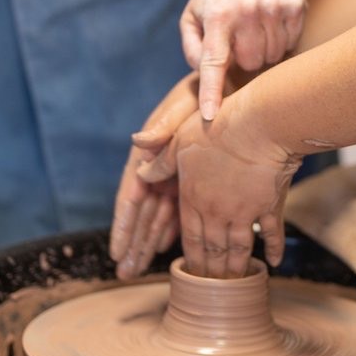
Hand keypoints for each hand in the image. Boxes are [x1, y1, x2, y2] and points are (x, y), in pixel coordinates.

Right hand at [109, 76, 200, 280]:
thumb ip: (163, 127)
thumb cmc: (208, 91)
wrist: (239, 82)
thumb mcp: (185, 105)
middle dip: (133, 243)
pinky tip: (168, 249)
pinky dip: (173, 230)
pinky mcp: (195, 176)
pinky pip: (181, 210)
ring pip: (161, 216)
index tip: (116, 252)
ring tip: (140, 269)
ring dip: (149, 242)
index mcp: (150, 152)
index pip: (132, 196)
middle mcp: (159, 167)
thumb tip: (137, 141)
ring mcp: (176, 174)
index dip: (123, 226)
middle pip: (143, 214)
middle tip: (125, 273)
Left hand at [138, 92, 300, 276]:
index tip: (192, 274)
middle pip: (212, 249)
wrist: (258, 124)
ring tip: (236, 282)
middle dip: (211, 271)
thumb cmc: (215, 128)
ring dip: (236, 268)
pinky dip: (272, 249)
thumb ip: (159, 162)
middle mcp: (217, 211)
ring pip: (238, 249)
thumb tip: (140, 172)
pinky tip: (273, 263)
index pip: (189, 237)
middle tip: (213, 287)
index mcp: (193, 198)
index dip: (191, 258)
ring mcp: (244, 212)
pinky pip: (271, 234)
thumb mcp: (178, 141)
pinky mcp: (269, 205)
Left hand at [180, 0, 305, 120]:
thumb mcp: (192, 14)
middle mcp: (246, 12)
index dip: (212, 91)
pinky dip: (281, 40)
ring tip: (255, 30)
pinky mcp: (296, 7)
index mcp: (217, 16)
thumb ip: (192, 47)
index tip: (211, 115)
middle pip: (250, 64)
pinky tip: (271, 23)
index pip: (213, 62)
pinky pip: (291, 43)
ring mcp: (274, 9)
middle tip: (239, 40)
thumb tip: (203, 74)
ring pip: (273, 58)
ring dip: (264, 51)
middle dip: (244, 59)